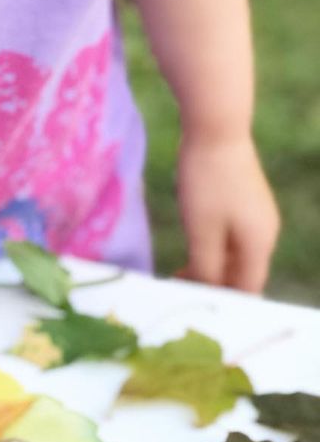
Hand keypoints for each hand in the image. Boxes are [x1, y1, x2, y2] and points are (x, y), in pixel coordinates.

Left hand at [176, 133, 279, 292]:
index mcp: (260, 243)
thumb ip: (207, 270)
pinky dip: (210, 256)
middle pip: (242, 278)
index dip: (223, 307)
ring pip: (234, 262)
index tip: (191, 311)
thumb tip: (210, 296)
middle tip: (179, 298)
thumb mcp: (201, 234)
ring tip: (177, 280)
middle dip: (213, 291)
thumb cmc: (207, 184)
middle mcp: (264, 234)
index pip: (247, 291)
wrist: (215, 131)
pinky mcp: (244, 209)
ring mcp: (256, 220)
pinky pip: (229, 244)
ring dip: (209, 274)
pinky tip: (186, 260)